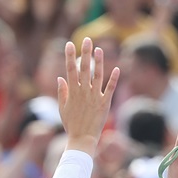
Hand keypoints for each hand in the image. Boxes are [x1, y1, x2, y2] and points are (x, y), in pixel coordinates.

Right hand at [56, 37, 120, 155]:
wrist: (83, 138)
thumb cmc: (71, 124)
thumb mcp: (62, 108)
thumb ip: (62, 92)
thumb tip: (60, 77)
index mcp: (72, 92)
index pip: (70, 70)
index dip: (69, 56)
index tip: (69, 44)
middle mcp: (83, 92)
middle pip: (84, 68)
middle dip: (85, 53)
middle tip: (87, 39)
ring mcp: (94, 97)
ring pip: (97, 75)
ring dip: (99, 62)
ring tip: (99, 49)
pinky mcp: (105, 103)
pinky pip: (110, 89)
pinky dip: (113, 79)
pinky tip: (117, 68)